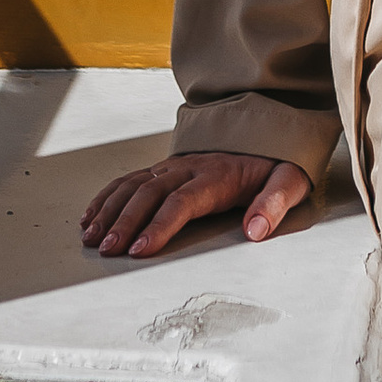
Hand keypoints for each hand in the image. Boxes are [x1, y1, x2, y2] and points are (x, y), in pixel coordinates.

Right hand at [79, 150, 310, 258]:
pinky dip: (107, 196)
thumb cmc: (274, 164)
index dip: (160, 225)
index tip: (141, 250)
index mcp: (217, 175)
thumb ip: (274, 203)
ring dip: (110, 210)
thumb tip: (256, 230)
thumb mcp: (289, 180)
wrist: (265, 131)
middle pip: (150, 193)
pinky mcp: (163, 168)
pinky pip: (129, 178)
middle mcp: (188, 167)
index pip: (182, 201)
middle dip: (125, 222)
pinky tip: (91, 217)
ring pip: (133, 184)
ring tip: (92, 238)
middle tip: (108, 250)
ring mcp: (172, 165)